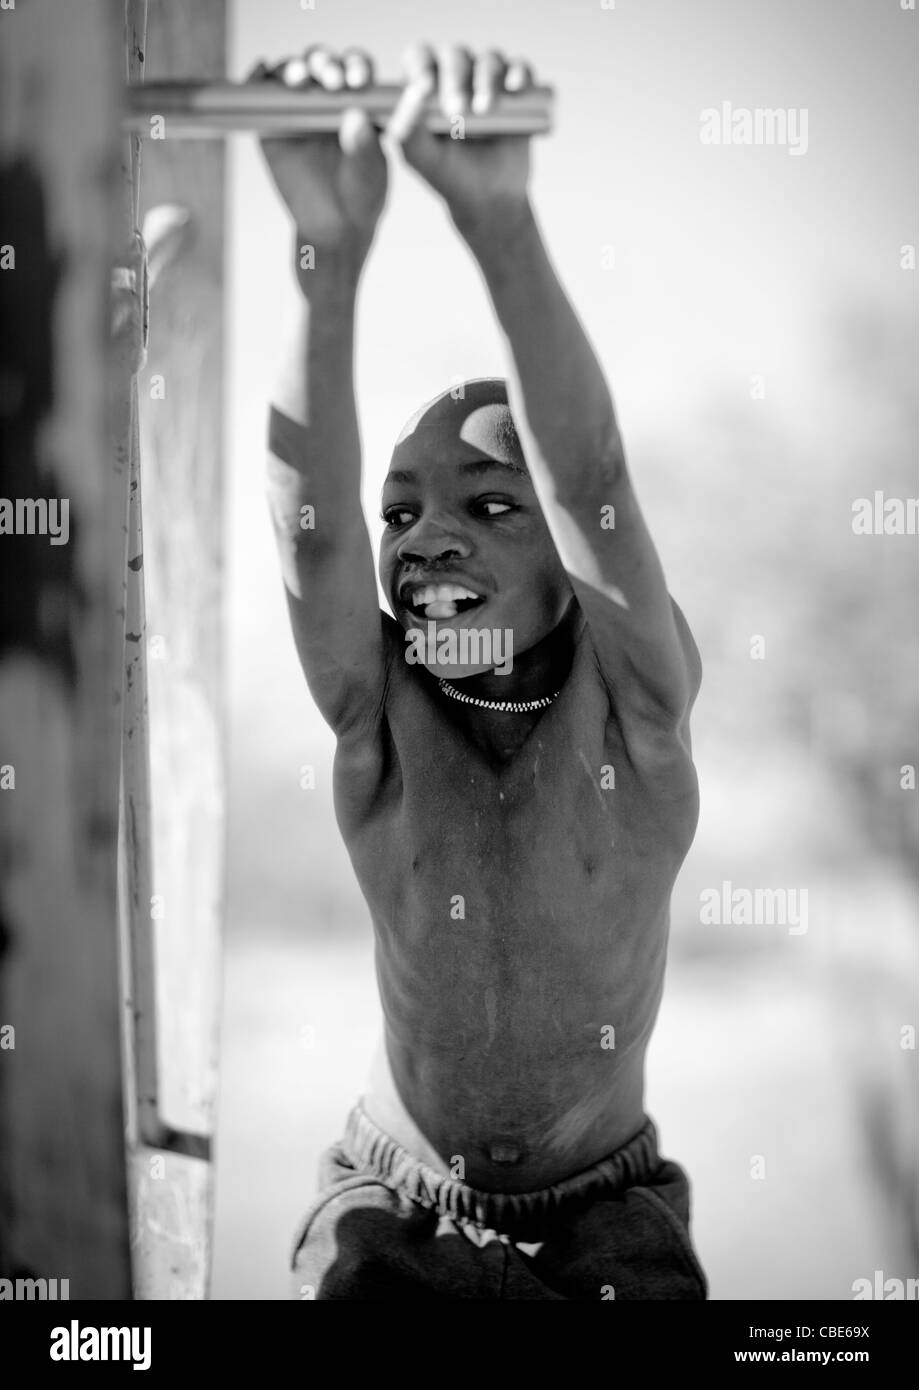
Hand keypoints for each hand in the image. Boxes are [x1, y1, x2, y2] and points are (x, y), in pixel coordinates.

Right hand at [251, 48, 387, 262]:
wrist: (332, 227)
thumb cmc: (361, 197)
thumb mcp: (369, 176)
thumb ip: (365, 149)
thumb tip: (355, 116)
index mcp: (360, 101)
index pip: (357, 69)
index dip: (356, 67)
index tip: (356, 81)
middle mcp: (329, 96)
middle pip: (323, 62)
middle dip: (325, 63)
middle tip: (330, 80)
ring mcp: (299, 106)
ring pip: (293, 72)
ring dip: (294, 68)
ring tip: (298, 79)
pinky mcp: (273, 122)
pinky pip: (263, 93)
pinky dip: (259, 78)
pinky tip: (261, 72)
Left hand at [388, 45, 534, 238]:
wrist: (490, 198)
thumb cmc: (449, 176)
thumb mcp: (421, 158)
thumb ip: (407, 129)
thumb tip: (414, 93)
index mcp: (426, 87)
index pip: (419, 58)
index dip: (421, 65)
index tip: (426, 89)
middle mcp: (456, 76)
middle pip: (455, 55)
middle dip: (455, 78)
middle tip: (457, 110)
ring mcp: (488, 80)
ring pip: (489, 59)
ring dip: (486, 79)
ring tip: (485, 110)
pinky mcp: (516, 90)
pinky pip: (520, 69)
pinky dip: (519, 73)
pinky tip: (514, 88)